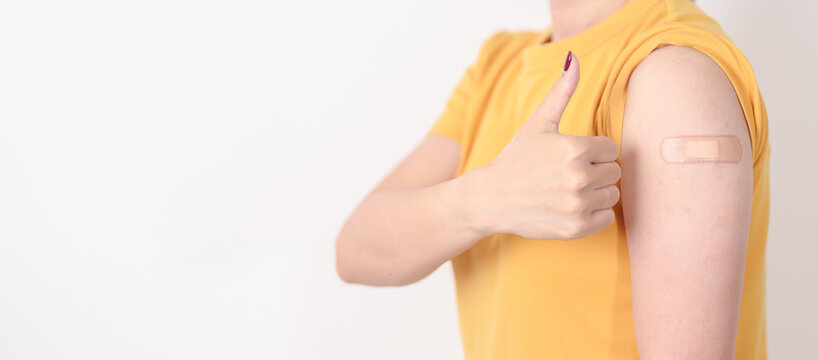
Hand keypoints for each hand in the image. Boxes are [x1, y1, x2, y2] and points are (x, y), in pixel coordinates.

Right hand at [465, 52, 620, 239]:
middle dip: (595, 171)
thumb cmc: (516, 158)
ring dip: (596, 192)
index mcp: (574, 149)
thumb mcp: (538, 123)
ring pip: (612, 194)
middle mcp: (578, 178)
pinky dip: (593, 214)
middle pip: (614, 172)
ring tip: (569, 189)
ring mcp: (577, 205)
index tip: (570, 157)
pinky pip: (606, 218)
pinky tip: (570, 206)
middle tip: (568, 174)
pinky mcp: (576, 228)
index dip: (593, 151)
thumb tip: (574, 57)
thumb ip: (561, 92)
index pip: (611, 149)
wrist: (491, 199)